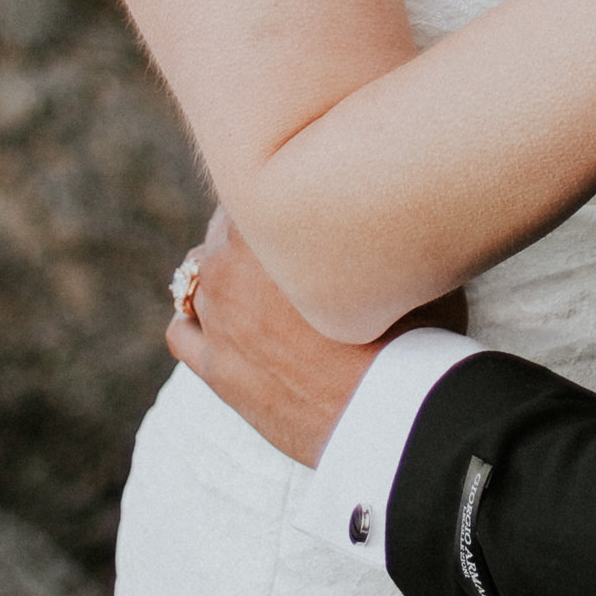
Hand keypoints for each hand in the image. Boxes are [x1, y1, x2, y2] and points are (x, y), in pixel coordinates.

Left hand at [164, 209, 467, 468]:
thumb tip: (395, 199)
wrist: (395, 415)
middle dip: (254, 236)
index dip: (283, 191)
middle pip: (226, 228)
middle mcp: (230, 264)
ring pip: (197, 275)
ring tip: (263, 293)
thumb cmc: (415, 329)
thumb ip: (380, 222)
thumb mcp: (405, 256)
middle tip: (292, 252)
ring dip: (224, 276)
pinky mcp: (215, 370)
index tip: (305, 202)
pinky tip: (229, 327)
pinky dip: (199, 322)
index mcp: (271, 223)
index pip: (257, 180)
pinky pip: (180, 331)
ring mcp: (218, 319)